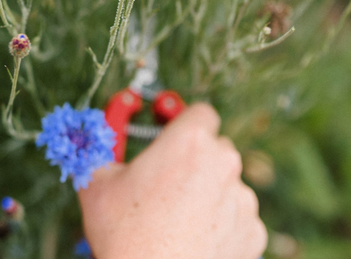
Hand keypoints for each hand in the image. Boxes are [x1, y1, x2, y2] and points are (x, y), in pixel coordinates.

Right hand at [78, 103, 266, 258]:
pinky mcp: (253, 233)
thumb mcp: (97, 182)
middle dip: (195, 159)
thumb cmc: (125, 235)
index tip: (172, 138)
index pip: (200, 112)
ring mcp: (242, 199)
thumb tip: (98, 135)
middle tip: (168, 180)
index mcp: (190, 140)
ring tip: (178, 216)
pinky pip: (238, 217)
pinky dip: (222, 224)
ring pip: (227, 182)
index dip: (184, 124)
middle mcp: (223, 163)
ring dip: (209, 191)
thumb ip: (102, 148)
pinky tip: (195, 237)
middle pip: (215, 146)